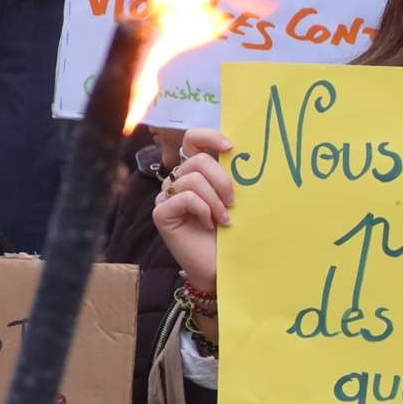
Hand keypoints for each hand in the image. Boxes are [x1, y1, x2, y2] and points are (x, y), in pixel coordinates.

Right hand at [152, 127, 234, 292]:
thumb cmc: (231, 233)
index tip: (231, 147)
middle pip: (198, 160)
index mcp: (196, 173)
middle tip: (234, 202)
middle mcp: (178, 181)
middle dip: (222, 180)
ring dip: (215, 200)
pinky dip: (203, 209)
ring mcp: (167, 196)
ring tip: (225, 219)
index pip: (193, 140)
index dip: (209, 137)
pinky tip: (209, 224)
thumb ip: (231, 175)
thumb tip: (240, 151)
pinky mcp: (161, 213)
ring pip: (193, 179)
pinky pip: (185, 197)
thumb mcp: (235, 199)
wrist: (222, 266)